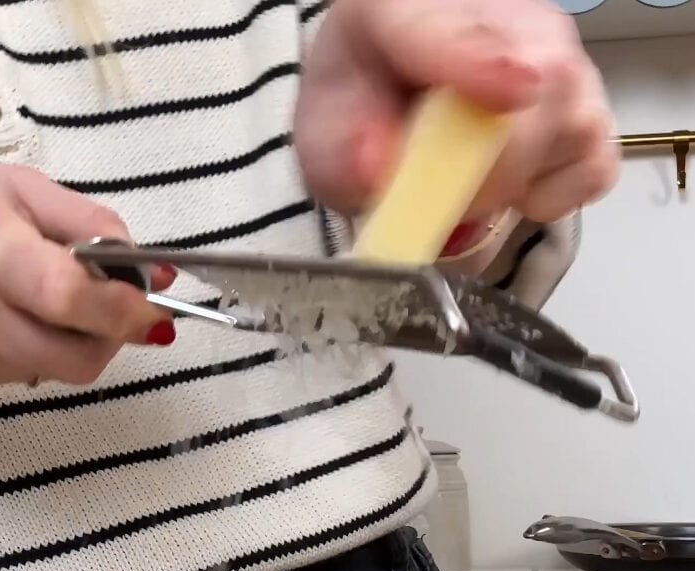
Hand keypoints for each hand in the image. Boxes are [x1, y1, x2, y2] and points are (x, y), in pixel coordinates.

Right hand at [0, 160, 173, 395]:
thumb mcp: (18, 188)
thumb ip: (93, 226)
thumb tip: (153, 273)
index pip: (73, 298)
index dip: (125, 311)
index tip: (152, 309)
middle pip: (74, 358)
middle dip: (107, 338)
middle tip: (111, 309)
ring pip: (50, 372)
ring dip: (65, 343)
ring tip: (38, 299)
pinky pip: (15, 378)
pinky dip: (28, 351)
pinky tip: (1, 316)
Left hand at [296, 0, 617, 226]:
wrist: (391, 113)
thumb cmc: (364, 117)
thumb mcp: (328, 137)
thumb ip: (345, 151)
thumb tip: (378, 167)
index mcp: (409, 1)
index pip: (449, 28)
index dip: (479, 61)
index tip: (508, 90)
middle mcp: (506, 11)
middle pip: (532, 90)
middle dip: (486, 171)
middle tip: (441, 197)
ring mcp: (561, 56)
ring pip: (571, 132)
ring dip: (515, 184)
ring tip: (467, 178)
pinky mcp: (591, 110)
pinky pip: (595, 168)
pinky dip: (553, 197)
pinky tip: (512, 182)